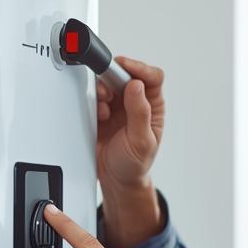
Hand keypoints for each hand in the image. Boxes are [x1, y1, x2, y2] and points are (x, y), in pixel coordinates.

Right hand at [96, 57, 164, 193]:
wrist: (115, 179)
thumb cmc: (134, 163)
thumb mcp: (142, 141)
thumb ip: (140, 113)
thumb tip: (136, 86)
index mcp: (153, 106)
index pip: (152, 77)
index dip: (140, 69)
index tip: (126, 68)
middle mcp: (136, 102)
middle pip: (127, 74)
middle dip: (115, 77)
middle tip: (108, 90)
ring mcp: (118, 105)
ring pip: (109, 82)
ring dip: (103, 90)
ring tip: (104, 106)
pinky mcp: (101, 111)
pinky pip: (95, 96)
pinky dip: (94, 101)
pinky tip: (99, 115)